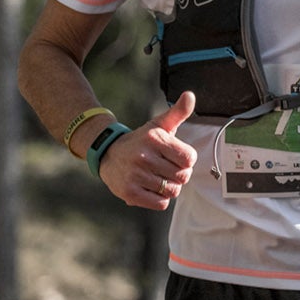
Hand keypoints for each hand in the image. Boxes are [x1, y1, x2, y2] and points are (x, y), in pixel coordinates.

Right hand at [99, 91, 198, 209]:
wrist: (109, 155)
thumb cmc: (142, 141)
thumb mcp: (159, 124)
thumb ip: (178, 111)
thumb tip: (190, 95)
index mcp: (155, 139)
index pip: (189, 159)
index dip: (186, 160)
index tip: (175, 156)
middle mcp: (144, 156)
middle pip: (183, 177)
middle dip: (178, 175)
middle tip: (165, 168)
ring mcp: (136, 175)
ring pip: (173, 191)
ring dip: (169, 187)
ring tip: (157, 178)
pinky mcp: (130, 192)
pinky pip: (161, 203)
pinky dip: (160, 199)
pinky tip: (150, 188)